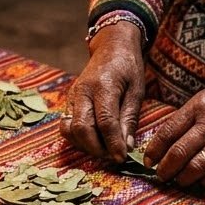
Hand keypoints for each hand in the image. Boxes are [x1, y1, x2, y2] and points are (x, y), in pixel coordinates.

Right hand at [60, 22, 145, 161]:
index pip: (105, 122)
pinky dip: (78, 138)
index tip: (122, 158)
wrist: (111, 47)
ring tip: (104, 149)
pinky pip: (67, 126)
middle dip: (97, 148)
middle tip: (113, 156)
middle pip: (82, 129)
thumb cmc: (128, 67)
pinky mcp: (68, 102)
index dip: (113, 144)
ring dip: (85, 145)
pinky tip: (94, 140)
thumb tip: (126, 147)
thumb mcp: (137, 90)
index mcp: (103, 86)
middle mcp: (82, 91)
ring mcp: (72, 96)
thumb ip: (129, 118)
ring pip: (70, 130)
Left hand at [143, 52, 204, 186]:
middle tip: (160, 175)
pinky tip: (202, 182)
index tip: (148, 160)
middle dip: (165, 169)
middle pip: (179, 153)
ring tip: (178, 181)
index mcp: (198, 107)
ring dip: (183, 179)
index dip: (154, 149)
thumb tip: (168, 137)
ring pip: (196, 167)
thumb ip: (188, 115)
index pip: (168, 132)